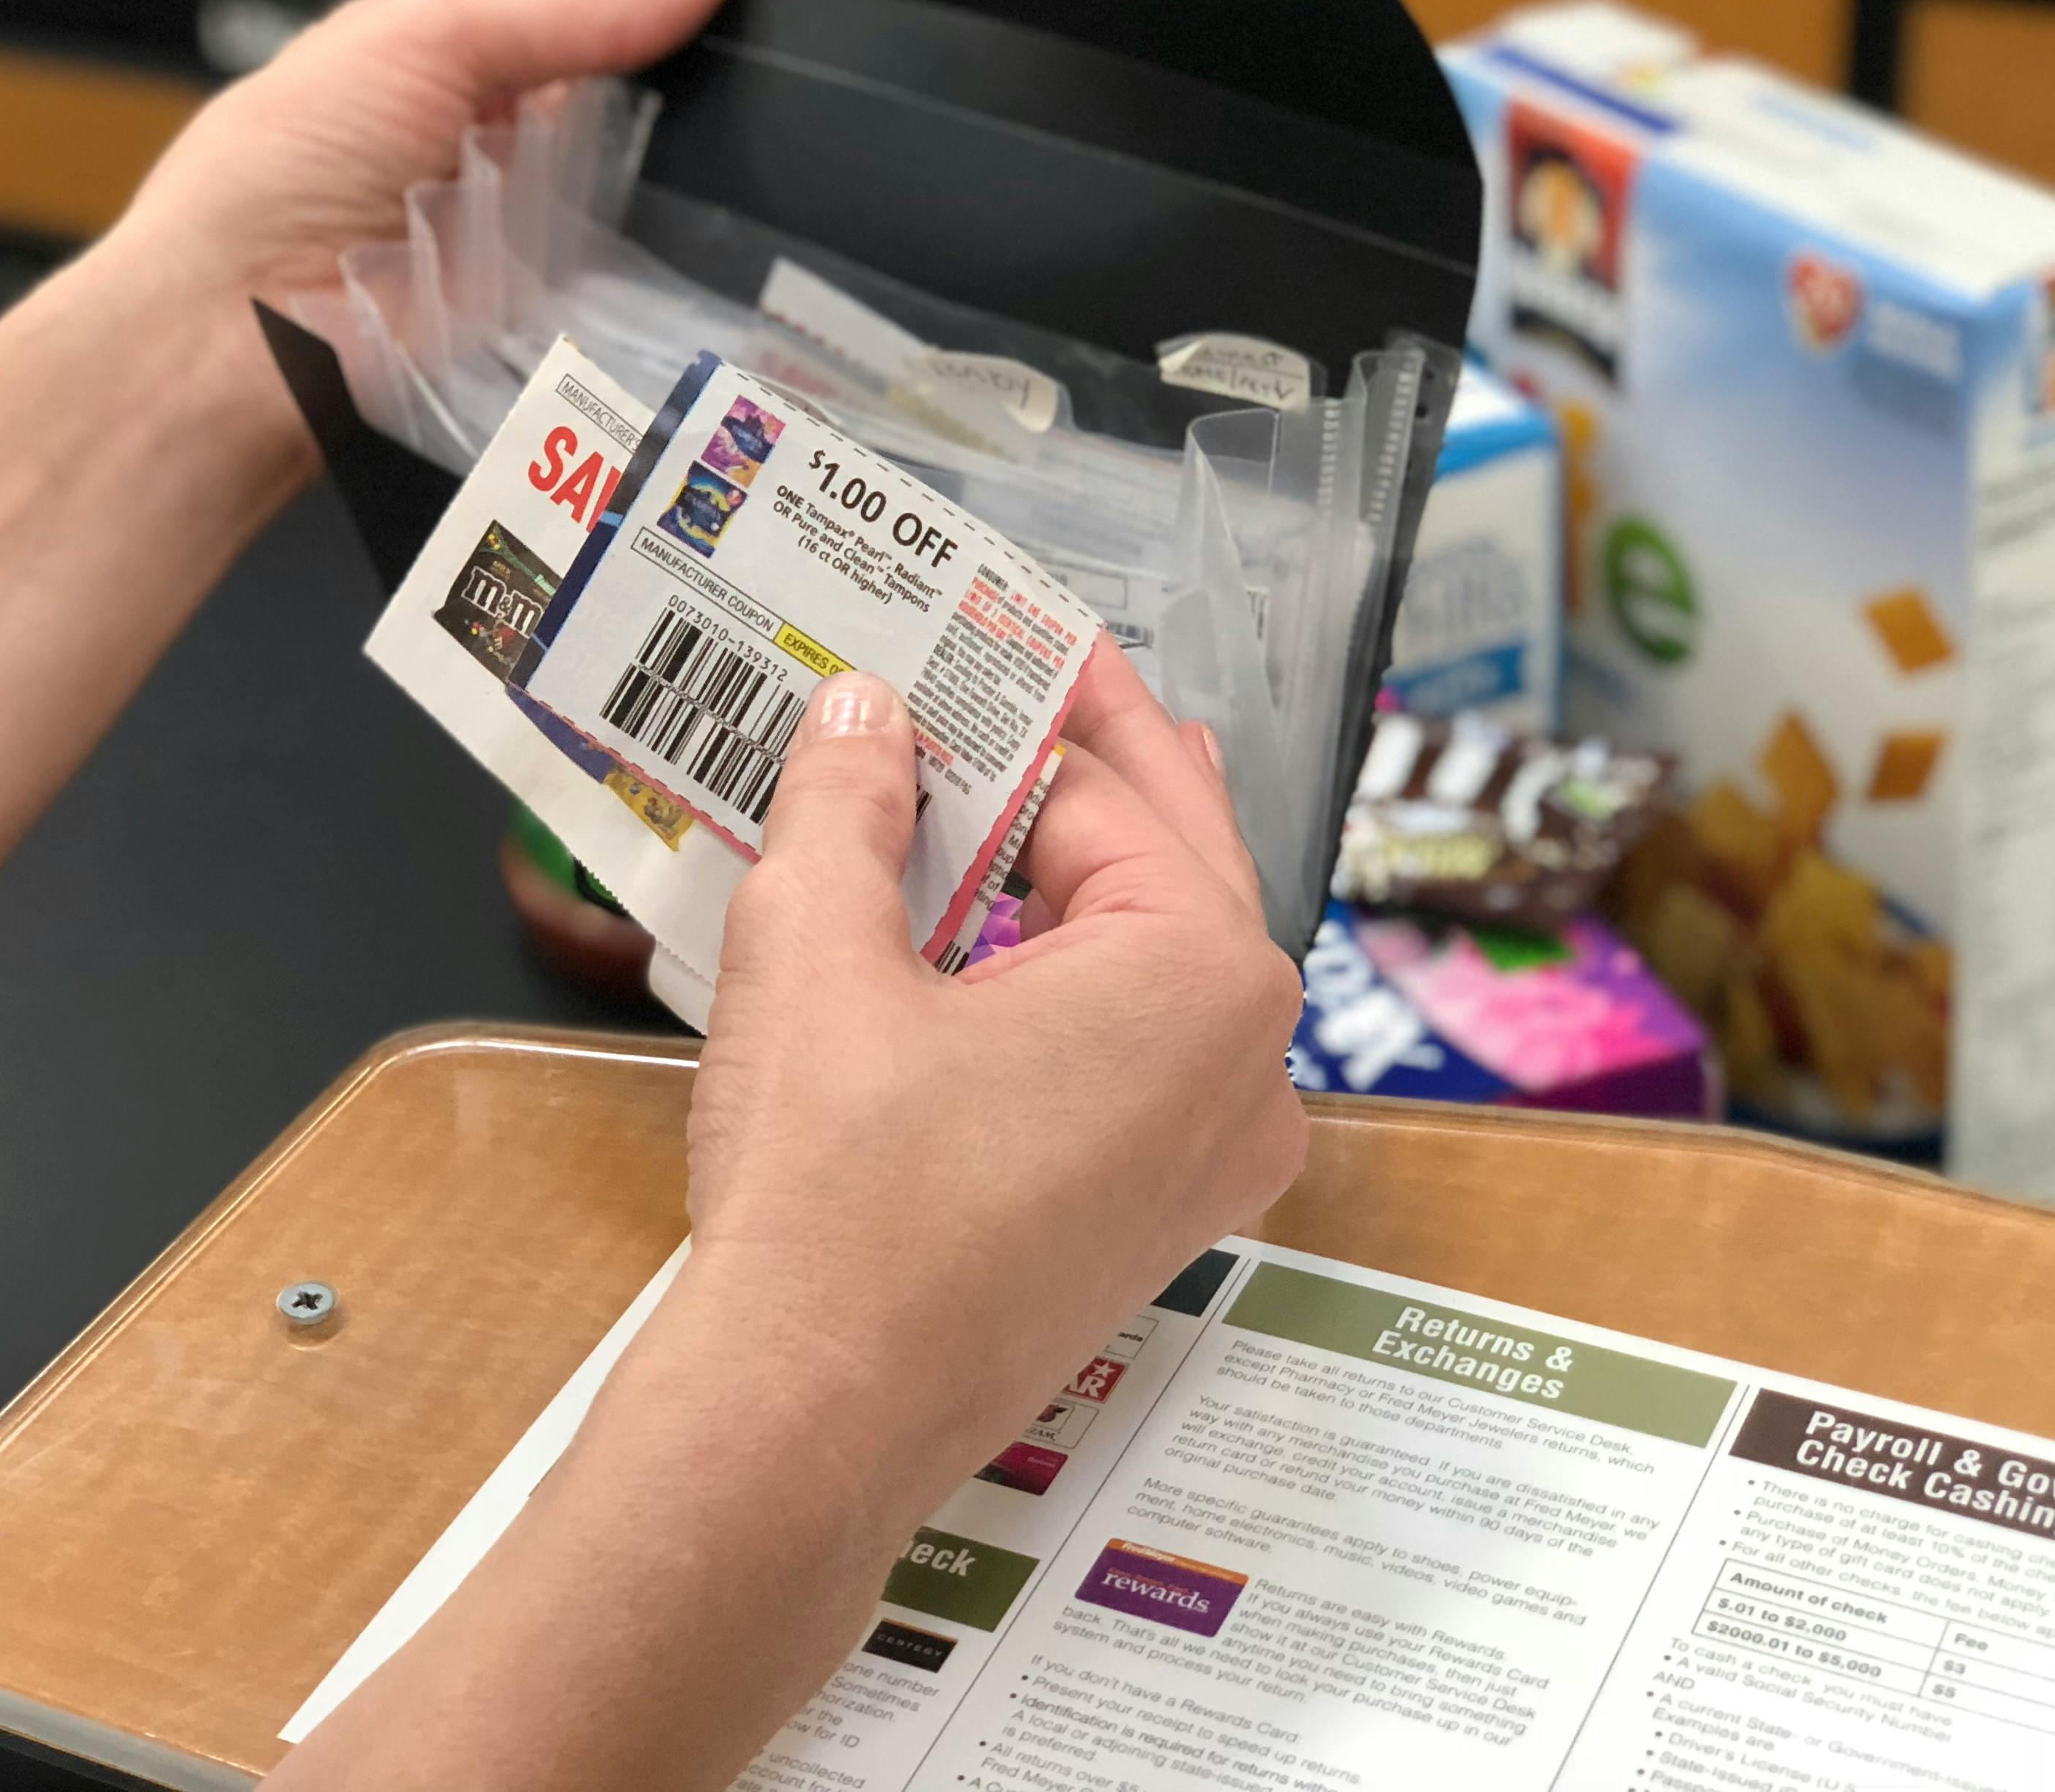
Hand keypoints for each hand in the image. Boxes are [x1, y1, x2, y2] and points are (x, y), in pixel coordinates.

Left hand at [103, 0, 738, 319]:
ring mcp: (508, 250)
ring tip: (724, 179)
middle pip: (619, 126)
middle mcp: (478, 158)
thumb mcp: (436, 40)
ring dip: (666, 200)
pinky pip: (618, 302)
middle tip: (736, 95)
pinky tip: (687, 262)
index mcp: (442, 70)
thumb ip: (578, 15)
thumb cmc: (287, 167)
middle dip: (676, 112)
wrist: (237, 334)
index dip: (654, 25)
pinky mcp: (528, 337)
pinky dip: (647, 283)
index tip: (737, 3)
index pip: (580, 38)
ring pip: (631, 215)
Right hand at [678, 645, 1308, 1499]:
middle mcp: (1247, 1064)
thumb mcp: (818, 948)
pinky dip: (1054, 974)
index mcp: (1205, 976)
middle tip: (996, 672)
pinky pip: (1127, 1046)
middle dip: (1069, 767)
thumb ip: (850, 800)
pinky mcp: (1156, 1211)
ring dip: (1055, 873)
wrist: (808, 1419)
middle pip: (1162, 857)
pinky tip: (968, 936)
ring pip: (1145, 955)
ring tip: (964, 788)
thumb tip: (862, 710)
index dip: (1019, 705)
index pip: (1106, 790)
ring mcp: (1212, 1151)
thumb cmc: (835, 1197)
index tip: (972, 635)